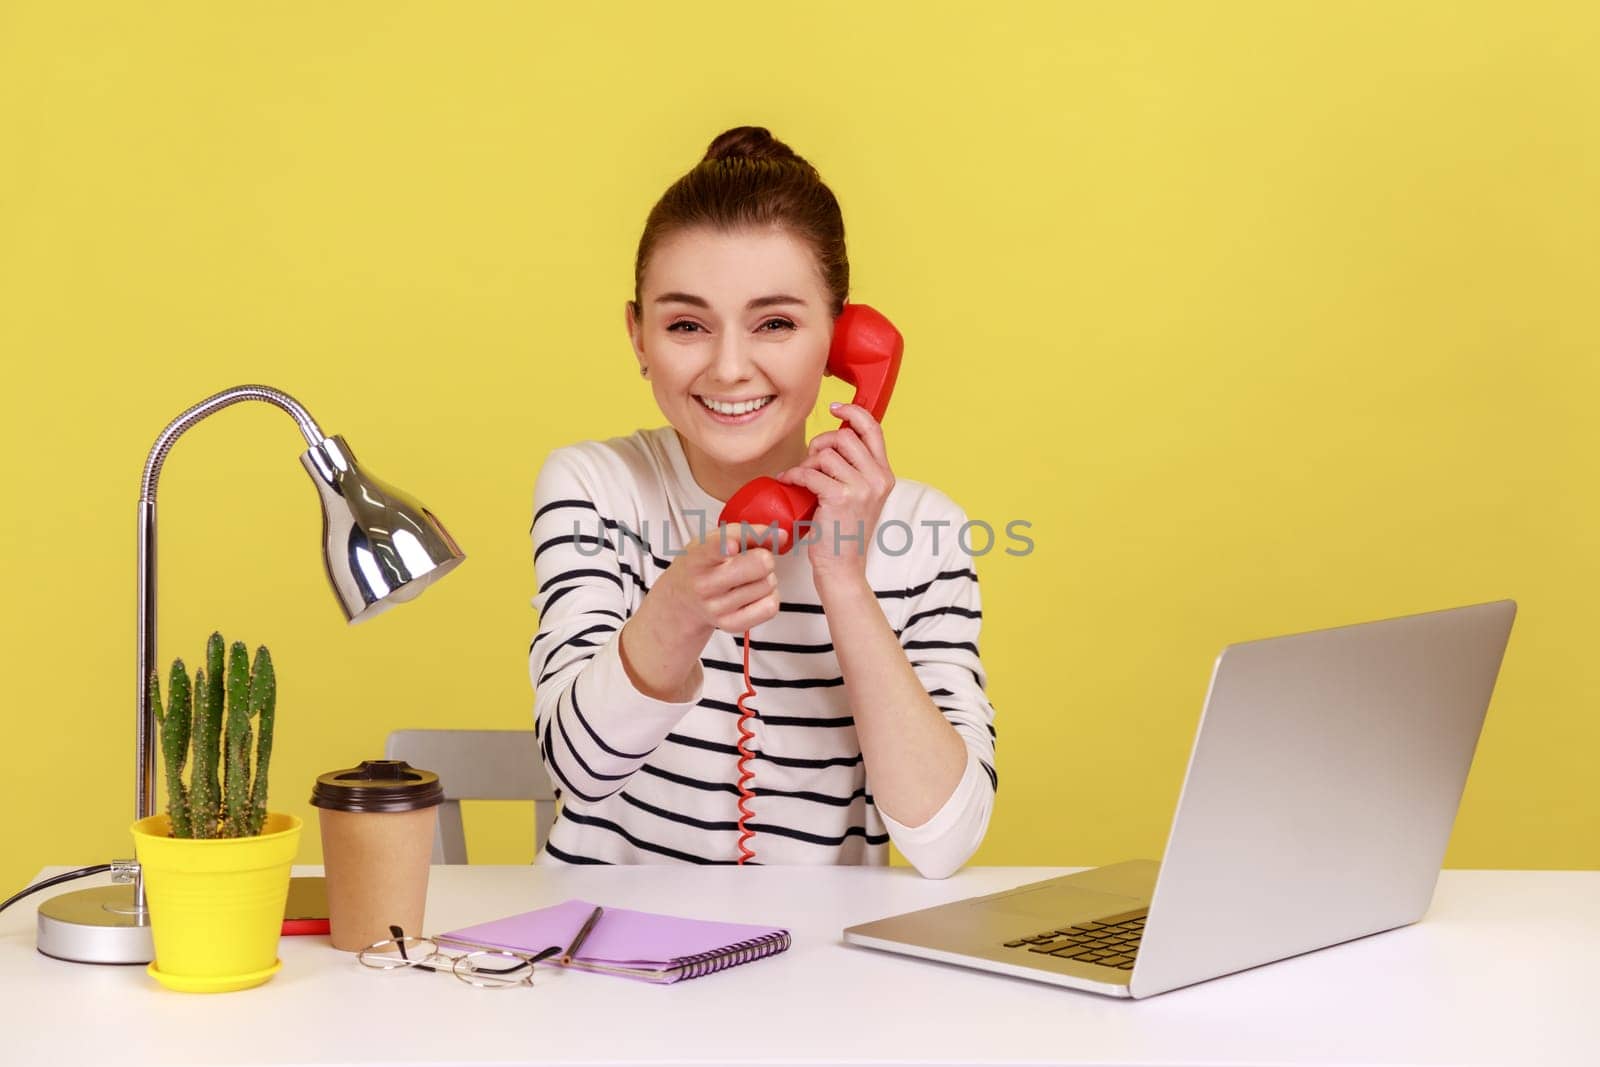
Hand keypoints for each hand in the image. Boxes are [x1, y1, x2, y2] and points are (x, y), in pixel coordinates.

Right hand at [620, 523, 786, 700]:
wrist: (682, 600)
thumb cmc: (701, 566)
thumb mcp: (713, 540)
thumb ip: (746, 533)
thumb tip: (780, 536)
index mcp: (698, 557)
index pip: (712, 548)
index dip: (726, 544)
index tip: (732, 545)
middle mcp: (704, 584)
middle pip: (759, 564)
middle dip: (764, 558)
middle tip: (754, 560)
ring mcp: (717, 608)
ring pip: (768, 584)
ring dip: (766, 578)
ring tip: (748, 578)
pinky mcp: (731, 625)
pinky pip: (770, 607)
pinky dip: (769, 598)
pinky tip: (754, 594)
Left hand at [776, 402, 893, 587]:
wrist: (843, 567)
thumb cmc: (845, 533)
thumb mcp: (861, 496)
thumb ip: (856, 469)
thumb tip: (833, 440)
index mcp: (885, 475)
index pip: (874, 429)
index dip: (853, 413)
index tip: (836, 409)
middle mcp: (878, 478)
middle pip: (843, 437)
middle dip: (821, 444)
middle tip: (812, 462)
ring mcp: (861, 487)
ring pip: (826, 453)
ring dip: (807, 463)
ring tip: (804, 479)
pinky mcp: (840, 497)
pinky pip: (810, 472)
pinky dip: (794, 476)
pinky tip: (789, 482)